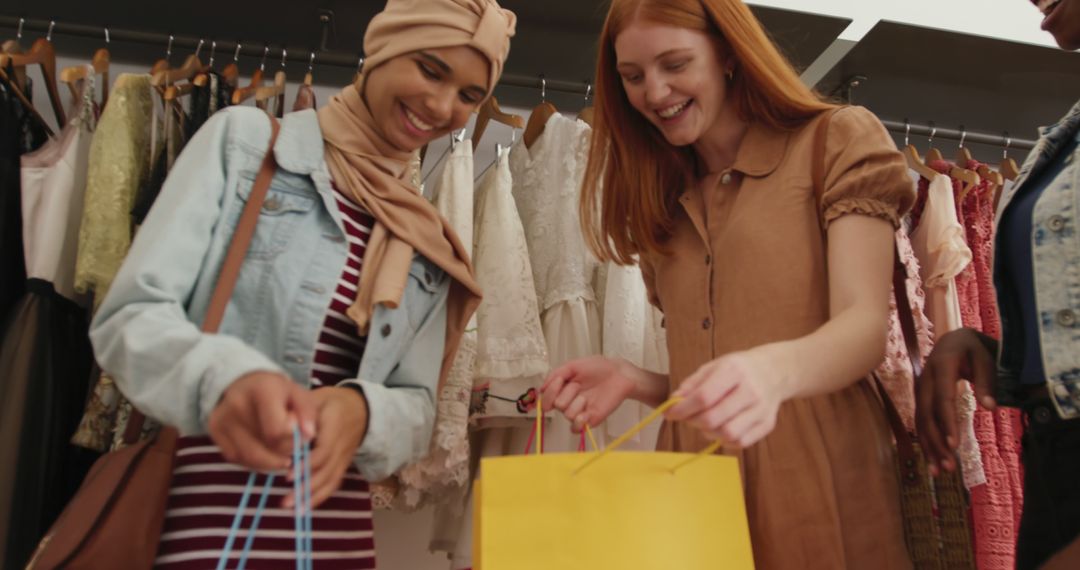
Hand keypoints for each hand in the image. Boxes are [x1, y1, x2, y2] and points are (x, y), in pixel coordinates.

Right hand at [208, 372, 317, 472]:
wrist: (244, 382)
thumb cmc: (278, 391)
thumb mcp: (299, 394)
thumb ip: (308, 413)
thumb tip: (309, 435)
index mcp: (262, 390)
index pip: (277, 431)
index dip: (292, 439)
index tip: (297, 433)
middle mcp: (237, 403)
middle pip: (265, 447)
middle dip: (285, 452)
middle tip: (292, 445)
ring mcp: (222, 419)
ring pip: (250, 458)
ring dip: (270, 462)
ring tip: (281, 453)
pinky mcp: (214, 431)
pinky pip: (237, 459)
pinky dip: (254, 462)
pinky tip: (264, 451)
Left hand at [283, 386, 367, 508]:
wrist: (360, 409)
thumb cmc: (331, 403)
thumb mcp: (317, 398)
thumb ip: (301, 410)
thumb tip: (284, 427)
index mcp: (335, 426)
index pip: (323, 451)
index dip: (307, 465)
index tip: (288, 476)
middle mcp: (342, 445)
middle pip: (327, 471)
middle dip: (307, 488)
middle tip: (285, 502)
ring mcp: (344, 458)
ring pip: (331, 480)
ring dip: (312, 497)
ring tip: (293, 509)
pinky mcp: (343, 466)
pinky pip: (334, 483)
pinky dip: (320, 497)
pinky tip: (304, 508)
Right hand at [541, 356, 637, 431]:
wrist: (619, 374)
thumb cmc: (598, 368)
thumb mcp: (573, 366)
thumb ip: (555, 374)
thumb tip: (540, 389)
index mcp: (561, 389)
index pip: (545, 398)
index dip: (550, 392)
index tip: (561, 381)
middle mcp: (568, 402)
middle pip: (556, 405)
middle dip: (568, 392)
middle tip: (580, 385)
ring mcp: (579, 412)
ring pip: (567, 415)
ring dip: (577, 403)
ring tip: (588, 395)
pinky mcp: (590, 420)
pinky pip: (576, 429)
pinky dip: (579, 422)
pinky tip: (587, 413)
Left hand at [666, 349, 788, 447]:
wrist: (774, 372)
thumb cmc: (737, 370)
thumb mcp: (713, 367)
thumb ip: (692, 384)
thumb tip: (673, 402)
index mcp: (734, 371)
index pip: (704, 396)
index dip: (683, 408)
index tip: (670, 413)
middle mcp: (750, 390)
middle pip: (713, 418)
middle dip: (693, 421)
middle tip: (688, 418)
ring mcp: (761, 409)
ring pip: (727, 434)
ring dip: (708, 433)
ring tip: (705, 423)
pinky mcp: (767, 424)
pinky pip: (740, 442)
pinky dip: (724, 440)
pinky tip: (721, 428)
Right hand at [915, 328, 996, 475]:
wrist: (953, 340)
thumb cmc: (973, 350)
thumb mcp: (986, 359)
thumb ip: (987, 382)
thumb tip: (991, 409)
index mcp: (941, 367)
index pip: (943, 399)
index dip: (947, 423)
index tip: (955, 446)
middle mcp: (925, 379)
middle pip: (926, 415)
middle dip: (937, 442)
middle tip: (949, 466)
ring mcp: (920, 389)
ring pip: (920, 421)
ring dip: (930, 447)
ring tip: (941, 471)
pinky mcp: (921, 398)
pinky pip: (921, 422)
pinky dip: (927, 441)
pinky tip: (933, 461)